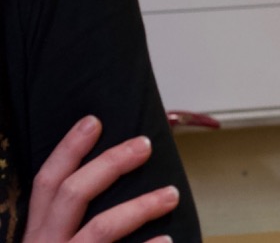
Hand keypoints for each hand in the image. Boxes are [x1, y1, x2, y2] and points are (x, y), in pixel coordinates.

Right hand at [22, 115, 180, 242]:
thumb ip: (72, 219)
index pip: (46, 183)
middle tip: (145, 144)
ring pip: (100, 229)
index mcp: (36, 234)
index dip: (67, 150)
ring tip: (171, 194)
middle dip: (110, 164)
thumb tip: (110, 175)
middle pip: (72, 195)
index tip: (94, 121)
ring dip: (139, 207)